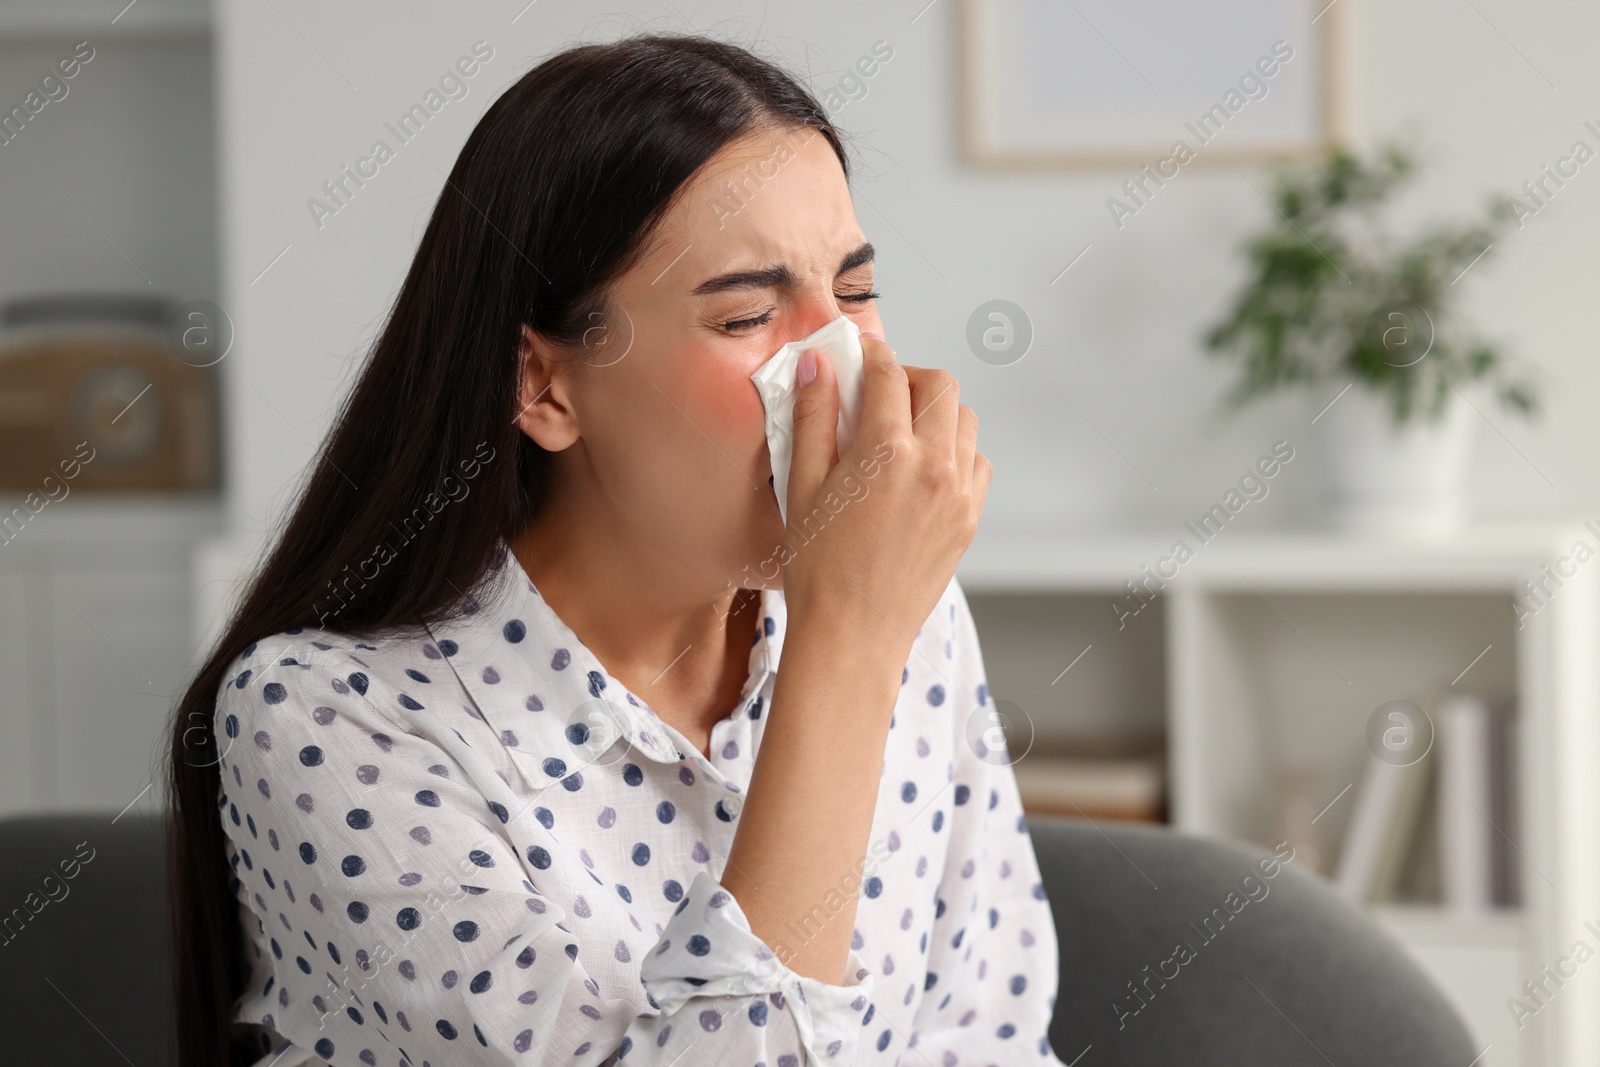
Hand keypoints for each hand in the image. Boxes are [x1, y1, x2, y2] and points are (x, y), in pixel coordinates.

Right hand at [779, 333, 990, 662]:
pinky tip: (921, 469)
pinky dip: (955, 450)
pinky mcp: (969, 519)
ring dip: (936, 412)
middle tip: (878, 393)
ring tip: (900, 431)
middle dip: (908, 378)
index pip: (888, 374)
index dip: (870, 355)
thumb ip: (813, 418)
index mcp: (888, 453)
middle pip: (940, 386)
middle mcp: (934, 466)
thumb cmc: (818, 569)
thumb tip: (816, 366)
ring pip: (966, 421)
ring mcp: (960, 494)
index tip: (857, 354)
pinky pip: (976, 462)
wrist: (852, 636)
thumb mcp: (802, 486)